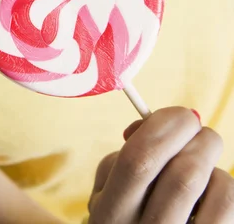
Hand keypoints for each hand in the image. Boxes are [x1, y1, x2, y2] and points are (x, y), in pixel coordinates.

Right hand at [87, 107, 233, 222]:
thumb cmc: (123, 216)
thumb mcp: (106, 190)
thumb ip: (125, 151)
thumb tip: (160, 120)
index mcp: (111, 215)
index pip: (140, 158)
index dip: (165, 125)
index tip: (179, 115)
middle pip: (185, 174)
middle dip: (199, 138)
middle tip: (197, 129)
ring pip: (219, 188)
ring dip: (212, 164)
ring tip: (199, 167)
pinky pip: (231, 206)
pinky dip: (223, 185)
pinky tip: (207, 192)